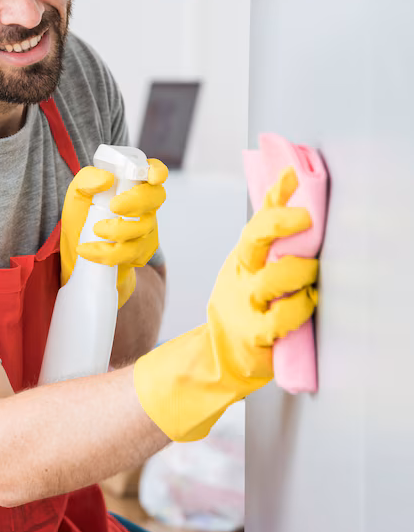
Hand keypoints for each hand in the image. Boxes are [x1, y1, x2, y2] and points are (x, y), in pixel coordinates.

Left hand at [60, 159, 167, 308]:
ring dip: (117, 230)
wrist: (77, 251)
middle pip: (156, 197)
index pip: (154, 172)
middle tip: (113, 206)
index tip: (151, 177)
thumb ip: (87, 180)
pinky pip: (131, 254)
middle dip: (136, 201)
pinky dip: (107, 253)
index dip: (157, 171)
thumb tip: (106, 178)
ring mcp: (147, 230)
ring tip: (94, 230)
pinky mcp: (141, 253)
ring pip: (144, 229)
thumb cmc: (82, 215)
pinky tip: (88, 251)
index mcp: (133, 184)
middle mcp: (145, 205)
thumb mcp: (78, 193)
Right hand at [133, 165, 318, 440]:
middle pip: (254, 241)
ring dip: (299, 273)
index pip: (256, 222)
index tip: (292, 176)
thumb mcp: (250, 267)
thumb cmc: (245, 306)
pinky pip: (280, 318)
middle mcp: (241, 277)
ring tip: (313, 276)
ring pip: (271, 280)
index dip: (274, 198)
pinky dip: (299, 309)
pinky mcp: (255, 334)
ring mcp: (245, 305)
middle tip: (308, 219)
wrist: (219, 355)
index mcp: (242, 259)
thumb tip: (287, 181)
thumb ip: (269, 232)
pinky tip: (307, 304)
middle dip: (280, 223)